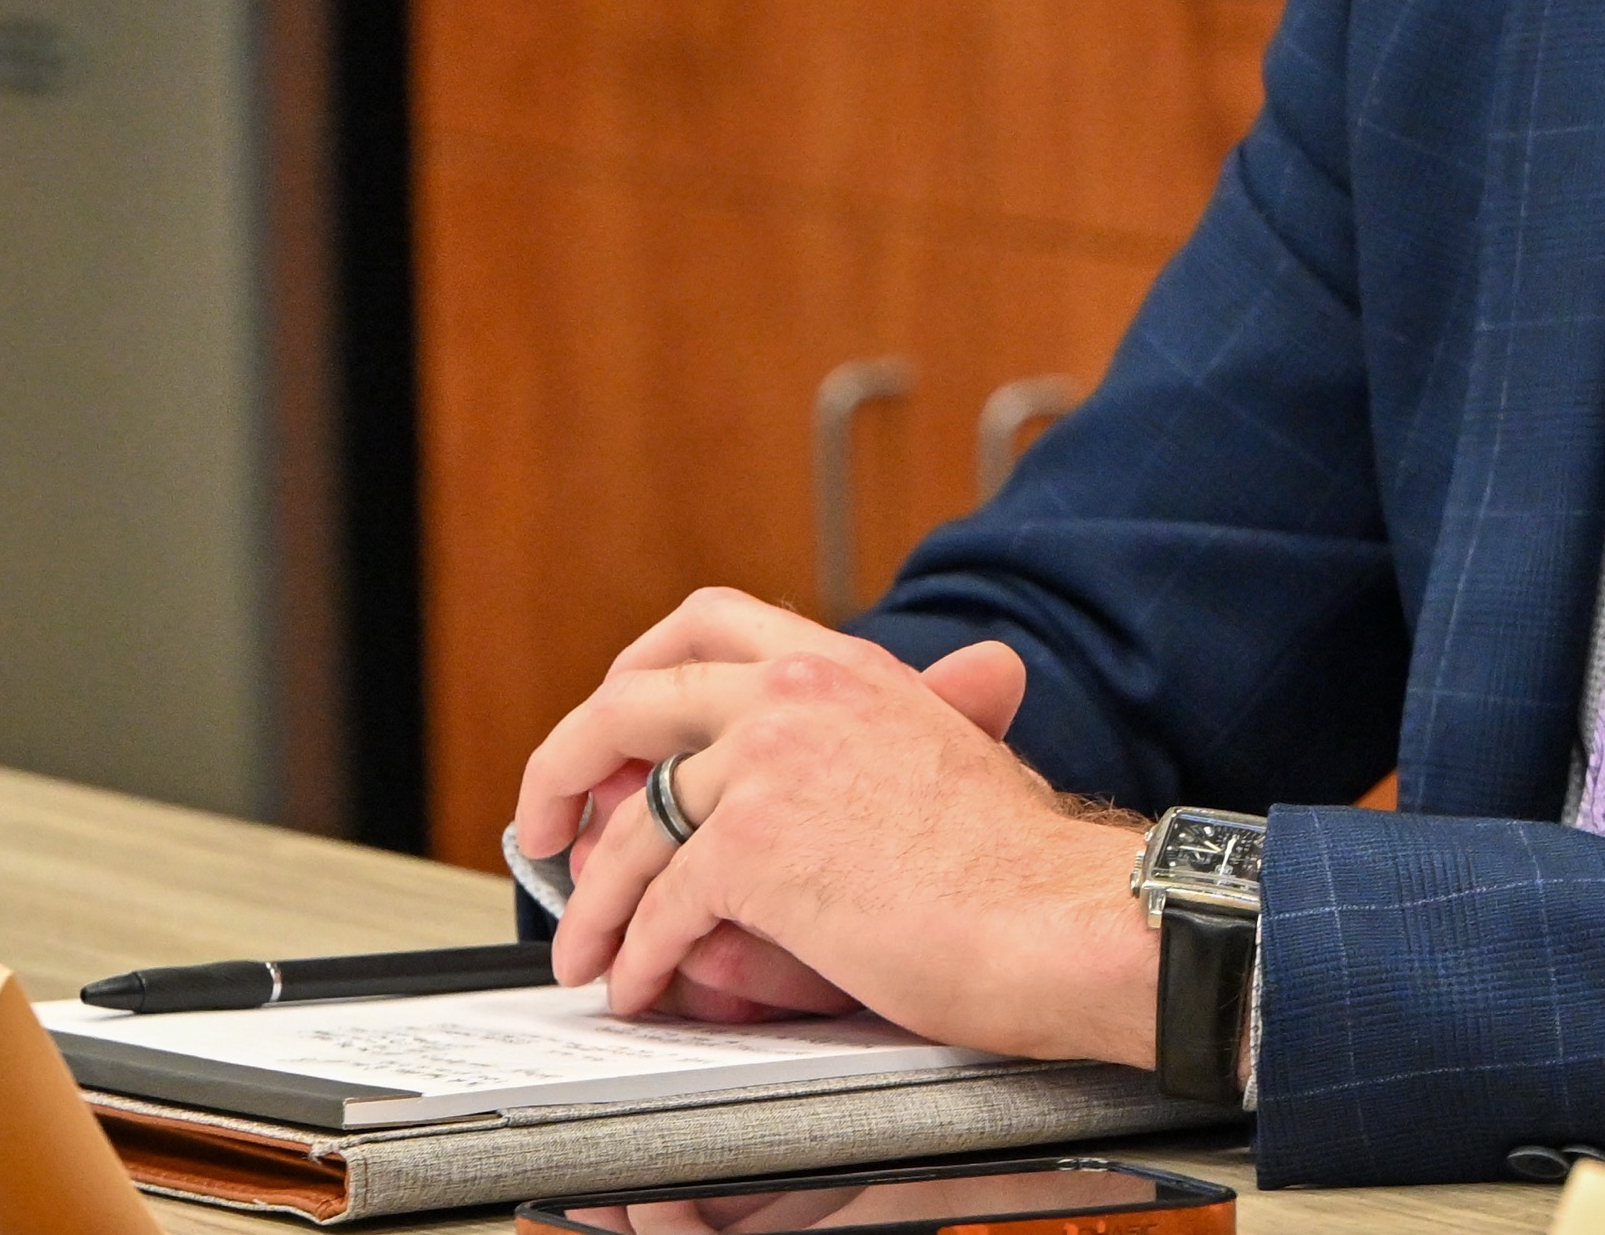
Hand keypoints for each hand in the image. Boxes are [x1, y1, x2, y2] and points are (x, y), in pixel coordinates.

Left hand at [516, 592, 1154, 1065]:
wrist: (1060, 916)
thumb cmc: (1021, 862)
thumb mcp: (946, 753)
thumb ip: (872, 738)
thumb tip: (849, 744)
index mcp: (843, 663)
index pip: (705, 623)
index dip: (635, 671)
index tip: (611, 728)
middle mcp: (799, 690)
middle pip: (629, 703)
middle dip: (562, 769)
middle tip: (544, 826)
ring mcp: (771, 760)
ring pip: (633, 826)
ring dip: (594, 900)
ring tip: (585, 950)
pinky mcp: (754, 845)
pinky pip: (659, 906)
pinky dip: (637, 953)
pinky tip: (641, 981)